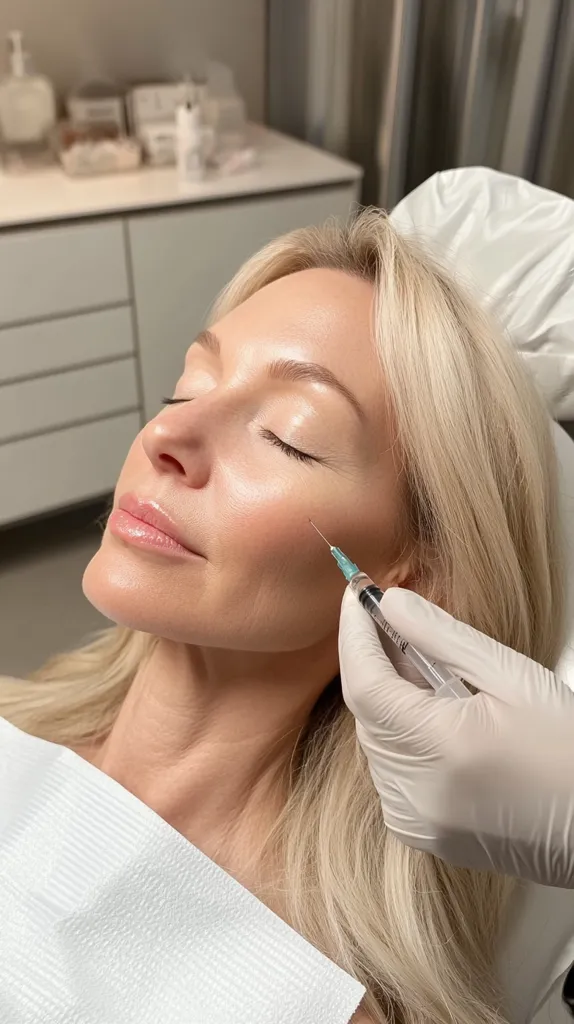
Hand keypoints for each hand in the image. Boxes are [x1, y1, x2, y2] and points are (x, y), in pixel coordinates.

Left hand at [338, 586, 573, 887]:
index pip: (365, 684)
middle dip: (373, 663)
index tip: (355, 595)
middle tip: (395, 624)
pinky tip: (434, 721)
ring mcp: (416, 820)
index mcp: (441, 749)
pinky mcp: (422, 834)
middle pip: (366, 713)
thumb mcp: (511, 676)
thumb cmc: (566, 749)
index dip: (354, 635)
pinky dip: (400, 740)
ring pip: (374, 742)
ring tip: (430, 677)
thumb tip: (391, 603)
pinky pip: (389, 773)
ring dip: (388, 702)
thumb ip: (443, 637)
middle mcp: (416, 793)